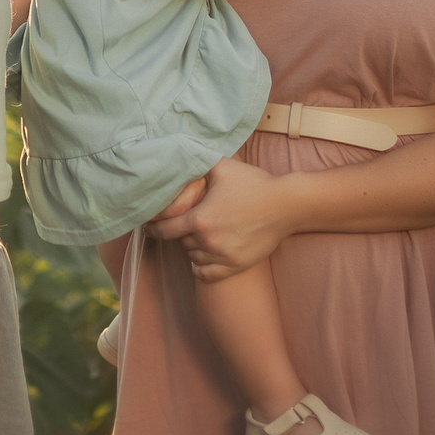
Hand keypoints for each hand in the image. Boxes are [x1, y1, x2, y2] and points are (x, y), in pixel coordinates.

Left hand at [148, 157, 291, 281]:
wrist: (286, 205)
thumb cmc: (253, 183)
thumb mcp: (222, 167)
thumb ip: (196, 165)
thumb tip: (177, 159)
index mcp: (200, 219)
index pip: (164, 229)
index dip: (153, 227)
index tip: (148, 225)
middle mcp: (208, 242)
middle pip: (179, 242)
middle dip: (178, 232)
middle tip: (182, 224)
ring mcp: (223, 257)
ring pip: (192, 258)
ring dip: (191, 248)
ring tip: (196, 236)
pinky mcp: (236, 266)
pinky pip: (207, 274)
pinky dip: (200, 267)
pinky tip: (201, 257)